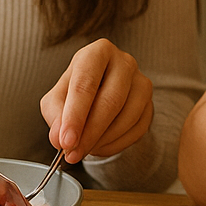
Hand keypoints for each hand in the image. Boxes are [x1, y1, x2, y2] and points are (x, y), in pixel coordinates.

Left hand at [39, 38, 153, 162]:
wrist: (101, 92)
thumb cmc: (77, 91)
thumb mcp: (56, 99)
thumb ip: (55, 116)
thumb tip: (60, 138)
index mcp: (97, 53)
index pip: (85, 84)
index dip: (75, 116)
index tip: (66, 141)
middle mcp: (124, 62)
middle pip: (110, 101)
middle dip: (90, 133)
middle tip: (73, 153)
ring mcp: (142, 82)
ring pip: (128, 117)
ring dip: (103, 140)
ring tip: (85, 149)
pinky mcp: (150, 103)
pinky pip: (138, 129)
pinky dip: (117, 144)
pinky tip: (101, 146)